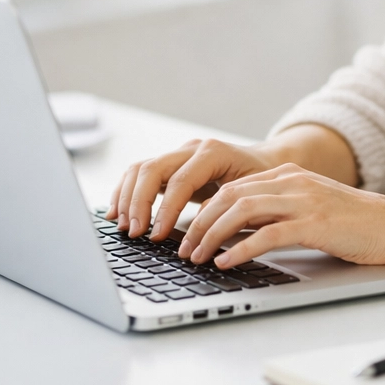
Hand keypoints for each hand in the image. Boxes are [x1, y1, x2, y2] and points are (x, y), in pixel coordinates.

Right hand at [106, 138, 279, 238]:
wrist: (266, 162)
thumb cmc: (261, 179)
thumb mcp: (250, 193)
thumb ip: (224, 206)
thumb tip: (197, 230)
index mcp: (213, 152)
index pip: (180, 181)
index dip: (165, 210)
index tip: (156, 236)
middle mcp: (191, 149)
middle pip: (152, 169)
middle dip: (139, 203)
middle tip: (135, 232)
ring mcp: (178, 154)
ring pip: (140, 169)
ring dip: (127, 198)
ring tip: (123, 226)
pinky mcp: (170, 165)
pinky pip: (140, 174)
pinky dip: (125, 192)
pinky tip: (117, 213)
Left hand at [177, 163, 384, 268]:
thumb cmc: (355, 224)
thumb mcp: (310, 208)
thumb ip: (277, 213)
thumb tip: (237, 233)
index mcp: (288, 176)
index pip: (233, 187)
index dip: (205, 209)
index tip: (188, 232)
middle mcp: (292, 182)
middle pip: (230, 195)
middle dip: (200, 222)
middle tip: (183, 247)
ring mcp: (303, 200)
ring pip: (242, 210)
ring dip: (212, 234)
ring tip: (197, 257)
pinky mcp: (314, 222)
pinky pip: (267, 233)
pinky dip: (241, 248)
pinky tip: (226, 262)